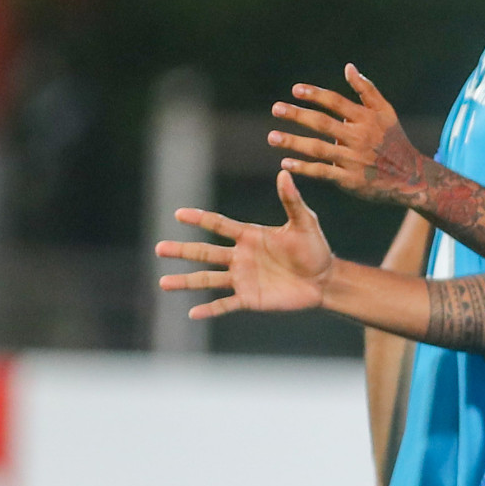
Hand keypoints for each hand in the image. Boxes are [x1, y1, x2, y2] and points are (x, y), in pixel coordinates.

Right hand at [156, 170, 334, 317]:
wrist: (325, 279)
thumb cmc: (315, 248)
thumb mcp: (305, 222)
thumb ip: (292, 201)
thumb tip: (284, 173)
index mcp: (250, 236)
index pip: (219, 224)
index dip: (200, 219)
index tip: (179, 214)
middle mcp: (241, 256)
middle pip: (205, 253)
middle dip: (182, 250)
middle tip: (159, 248)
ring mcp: (243, 278)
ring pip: (208, 279)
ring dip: (186, 281)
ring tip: (162, 282)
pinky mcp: (250, 299)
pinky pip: (225, 304)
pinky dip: (209, 309)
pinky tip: (192, 312)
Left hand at [268, 64, 429, 209]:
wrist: (410, 177)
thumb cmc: (394, 140)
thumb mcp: (386, 112)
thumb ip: (367, 89)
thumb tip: (348, 67)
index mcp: (367, 119)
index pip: (337, 103)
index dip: (316, 95)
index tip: (295, 90)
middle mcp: (360, 137)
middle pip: (323, 123)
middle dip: (298, 115)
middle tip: (276, 108)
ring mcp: (354, 159)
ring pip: (319, 149)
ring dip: (293, 142)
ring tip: (272, 137)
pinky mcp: (350, 179)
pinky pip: (323, 172)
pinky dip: (304, 168)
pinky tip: (286, 163)